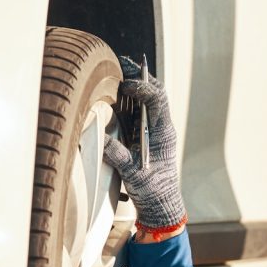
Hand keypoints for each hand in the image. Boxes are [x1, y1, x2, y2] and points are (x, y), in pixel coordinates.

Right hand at [102, 55, 186, 235]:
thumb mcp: (135, 176)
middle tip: (121, 61)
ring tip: (118, 66)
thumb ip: (120, 157)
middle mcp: (160, 127)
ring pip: (147, 98)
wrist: (160, 205)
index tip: (126, 85)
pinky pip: (138, 110)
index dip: (142, 87)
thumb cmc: (152, 192)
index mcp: (163, 133)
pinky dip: (128, 97)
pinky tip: (116, 89)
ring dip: (134, 82)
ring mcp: (153, 130)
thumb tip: (103, 141)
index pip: (157, 100)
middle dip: (139, 75)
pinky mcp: (145, 136)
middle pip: (154, 92)